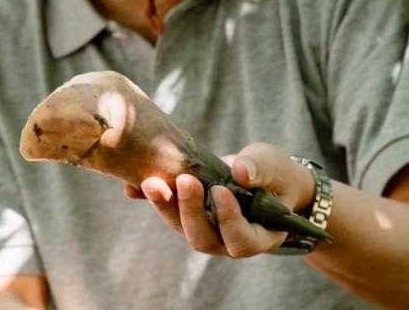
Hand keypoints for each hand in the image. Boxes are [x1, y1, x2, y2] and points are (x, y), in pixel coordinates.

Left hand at [123, 142, 315, 257]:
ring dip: (165, 206)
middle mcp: (227, 241)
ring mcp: (205, 229)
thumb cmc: (275, 175)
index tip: (220, 190)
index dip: (228, 220)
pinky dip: (151, 199)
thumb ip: (262, 170)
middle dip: (191, 212)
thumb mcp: (275, 167)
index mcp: (258, 236)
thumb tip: (241, 171)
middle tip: (185, 181)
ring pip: (181, 227)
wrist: (262, 175)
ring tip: (151, 182)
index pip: (241, 240)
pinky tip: (133, 186)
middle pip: (204, 239)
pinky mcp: (187, 214)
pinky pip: (168, 211)